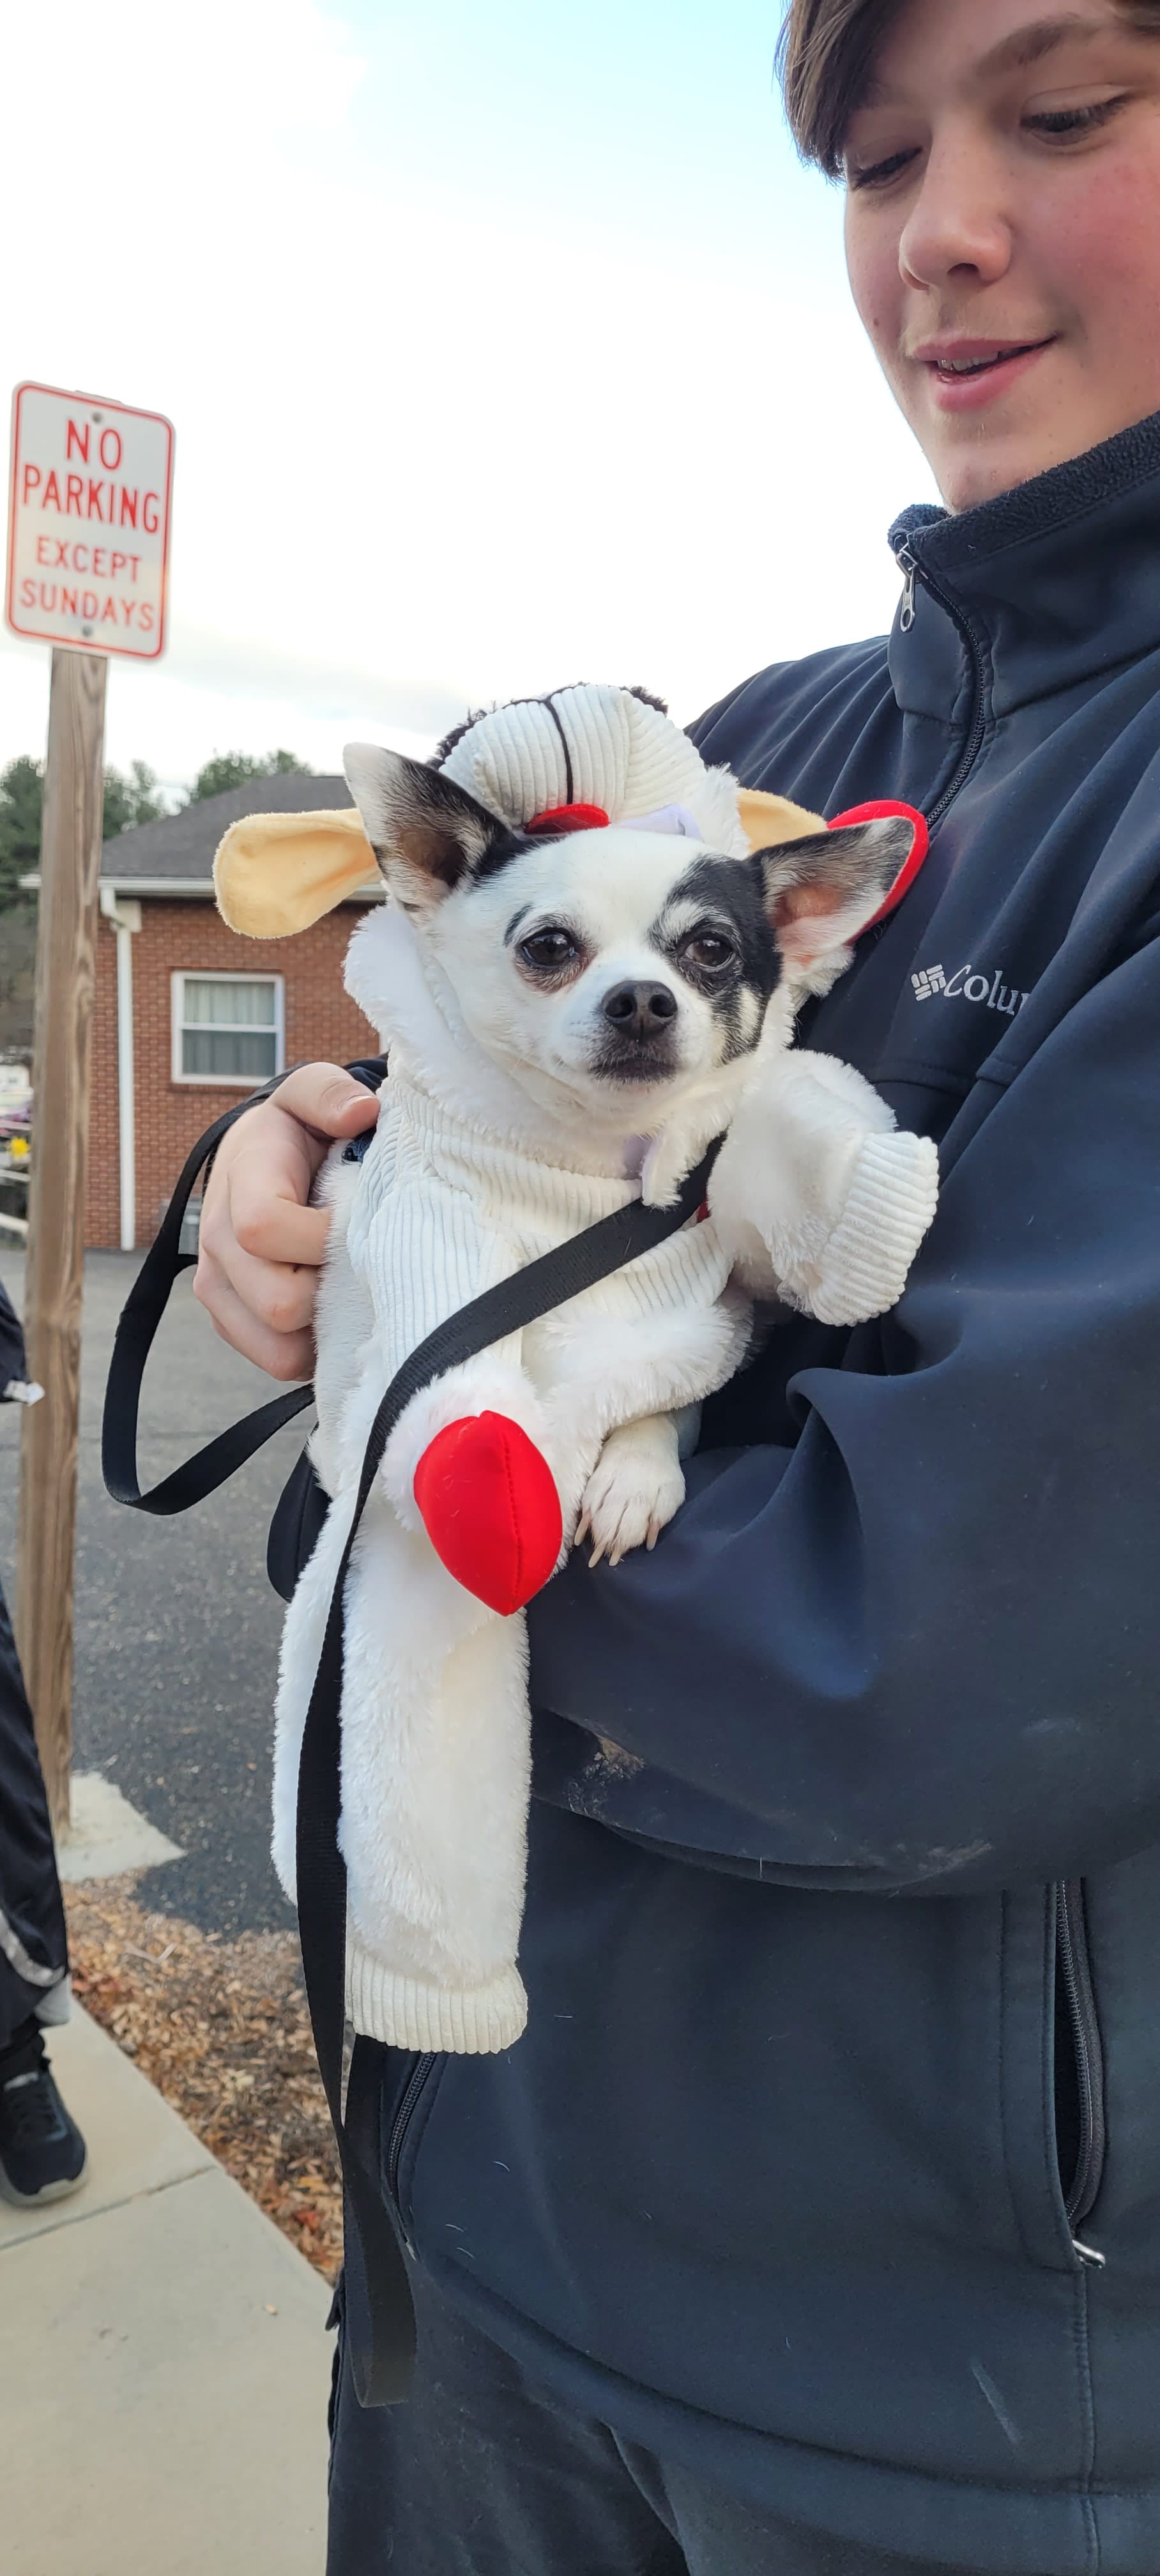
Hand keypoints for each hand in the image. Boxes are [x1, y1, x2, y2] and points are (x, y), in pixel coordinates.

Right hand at [193, 1063, 378, 1378]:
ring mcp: (220, 1289)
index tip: (350, 1219)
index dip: (321, 1235)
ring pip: (278, 1347)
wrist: (265, 1159)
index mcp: (239, 1184)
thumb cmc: (297, 1129)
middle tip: (353, 1258)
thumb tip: (360, 1112)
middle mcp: (216, 1242)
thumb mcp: (312, 1093)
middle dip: (330, 1288)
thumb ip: (330, 1093)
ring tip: (342, 1283)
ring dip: (323, 1325)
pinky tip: (332, 1307)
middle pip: (277, 1303)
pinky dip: (314, 1346)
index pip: (265, 1228)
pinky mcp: (232, 1324)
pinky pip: (279, 1362)